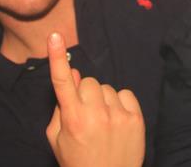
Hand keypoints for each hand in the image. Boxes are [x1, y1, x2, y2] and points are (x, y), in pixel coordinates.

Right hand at [46, 32, 144, 166]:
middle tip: (85, 114)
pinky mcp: (135, 118)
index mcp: (72, 119)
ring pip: (105, 87)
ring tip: (101, 122)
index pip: (62, 82)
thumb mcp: (57, 139)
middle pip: (86, 81)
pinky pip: (124, 94)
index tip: (55, 36)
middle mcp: (95, 114)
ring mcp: (117, 116)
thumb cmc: (78, 161)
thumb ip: (60, 107)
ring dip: (102, 99)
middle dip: (83, 93)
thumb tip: (72, 74)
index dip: (58, 57)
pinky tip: (115, 121)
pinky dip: (119, 103)